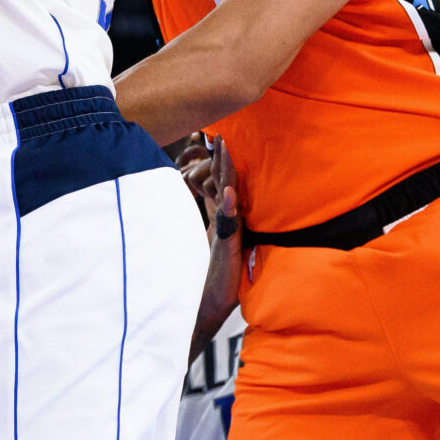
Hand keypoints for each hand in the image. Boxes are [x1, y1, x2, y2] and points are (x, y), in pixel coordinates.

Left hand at [183, 137, 242, 354]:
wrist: (210, 305)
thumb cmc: (208, 277)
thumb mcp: (209, 243)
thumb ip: (213, 223)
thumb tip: (212, 205)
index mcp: (224, 219)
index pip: (222, 184)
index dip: (220, 162)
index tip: (218, 138)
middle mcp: (229, 223)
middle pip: (228, 184)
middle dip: (225, 159)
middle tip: (223, 133)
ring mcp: (231, 233)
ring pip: (231, 197)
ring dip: (228, 174)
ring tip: (226, 151)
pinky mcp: (230, 247)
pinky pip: (230, 223)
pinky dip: (230, 208)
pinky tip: (230, 195)